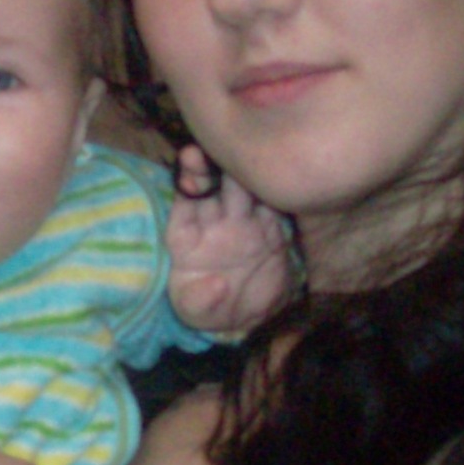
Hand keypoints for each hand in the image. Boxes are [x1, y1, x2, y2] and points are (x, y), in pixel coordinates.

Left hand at [167, 147, 294, 334]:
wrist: (250, 319)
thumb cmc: (212, 311)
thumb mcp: (198, 314)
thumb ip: (201, 301)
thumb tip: (216, 285)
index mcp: (186, 236)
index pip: (184, 202)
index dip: (186, 182)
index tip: (189, 163)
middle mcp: (213, 221)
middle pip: (211, 185)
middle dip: (211, 164)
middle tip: (217, 145)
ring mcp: (243, 220)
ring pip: (241, 187)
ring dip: (243, 169)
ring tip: (249, 151)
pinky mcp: (270, 226)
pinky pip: (271, 202)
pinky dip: (274, 187)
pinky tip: (278, 172)